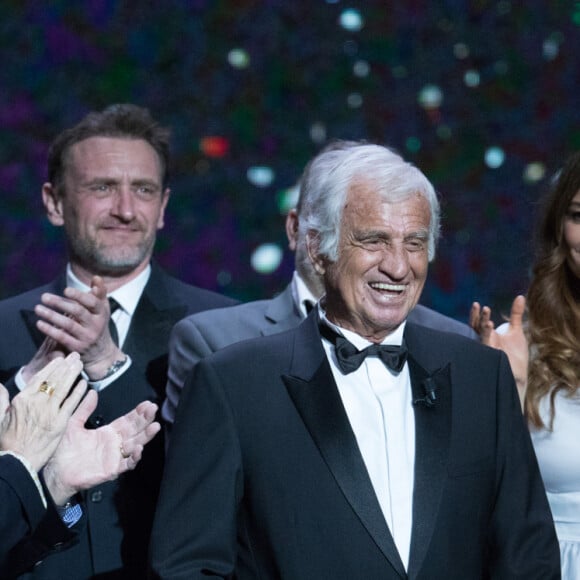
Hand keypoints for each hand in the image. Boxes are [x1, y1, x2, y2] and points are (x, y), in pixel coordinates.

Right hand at [0, 353, 86, 470]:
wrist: (17, 461)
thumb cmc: (7, 441)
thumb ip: (1, 400)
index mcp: (21, 400)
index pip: (39, 378)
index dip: (51, 367)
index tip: (59, 359)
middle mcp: (36, 402)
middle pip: (54, 379)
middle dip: (65, 366)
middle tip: (74, 356)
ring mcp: (49, 412)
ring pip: (63, 388)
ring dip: (72, 374)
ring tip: (79, 364)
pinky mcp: (60, 422)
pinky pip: (71, 403)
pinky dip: (78, 392)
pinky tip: (84, 383)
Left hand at [29, 276, 124, 380]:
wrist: (102, 353)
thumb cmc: (99, 324)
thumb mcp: (103, 309)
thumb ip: (100, 293)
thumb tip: (96, 277)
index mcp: (102, 313)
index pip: (93, 303)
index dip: (80, 296)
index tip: (65, 290)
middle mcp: (96, 325)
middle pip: (78, 312)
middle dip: (61, 303)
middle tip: (44, 296)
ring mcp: (87, 337)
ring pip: (68, 325)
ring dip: (51, 316)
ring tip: (37, 308)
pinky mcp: (77, 347)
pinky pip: (62, 337)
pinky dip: (50, 330)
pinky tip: (39, 323)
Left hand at [43, 395, 160, 504]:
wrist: (54, 472)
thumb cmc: (63, 450)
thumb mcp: (73, 424)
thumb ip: (84, 409)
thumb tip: (92, 392)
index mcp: (108, 432)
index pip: (127, 420)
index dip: (138, 412)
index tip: (147, 403)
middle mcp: (114, 444)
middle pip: (135, 430)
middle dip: (145, 420)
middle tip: (153, 409)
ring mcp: (114, 457)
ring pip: (135, 445)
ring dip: (146, 436)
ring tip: (154, 427)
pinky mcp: (111, 470)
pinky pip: (126, 464)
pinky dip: (134, 457)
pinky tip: (139, 448)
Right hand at [470, 295, 528, 405]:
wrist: (519, 375)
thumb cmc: (516, 356)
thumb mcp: (516, 331)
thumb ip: (516, 314)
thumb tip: (519, 297)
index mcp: (489, 336)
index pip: (478, 323)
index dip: (477, 315)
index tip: (478, 304)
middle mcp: (485, 342)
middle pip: (476, 327)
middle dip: (477, 317)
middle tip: (479, 306)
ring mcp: (488, 349)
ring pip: (481, 334)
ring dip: (483, 323)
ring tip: (486, 312)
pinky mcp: (492, 355)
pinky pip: (487, 343)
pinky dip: (487, 334)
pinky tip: (490, 325)